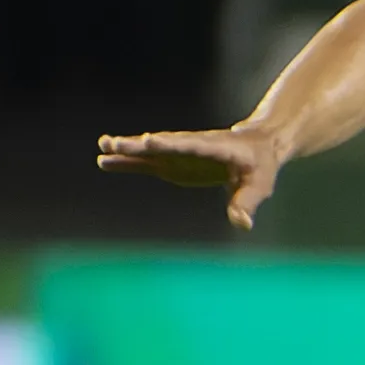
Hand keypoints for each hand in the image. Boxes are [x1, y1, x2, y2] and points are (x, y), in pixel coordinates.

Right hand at [95, 126, 283, 231]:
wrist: (257, 147)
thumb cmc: (261, 167)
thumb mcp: (260, 185)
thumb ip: (247, 202)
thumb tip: (241, 224)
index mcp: (215, 148)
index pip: (189, 146)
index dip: (169, 144)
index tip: (148, 141)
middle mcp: (192, 147)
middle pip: (163, 145)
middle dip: (140, 145)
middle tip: (116, 143)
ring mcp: (179, 154)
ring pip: (150, 151)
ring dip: (127, 148)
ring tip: (103, 145)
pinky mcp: (172, 163)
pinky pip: (146, 162)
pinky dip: (127, 161)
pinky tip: (105, 160)